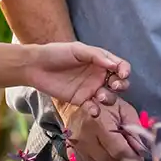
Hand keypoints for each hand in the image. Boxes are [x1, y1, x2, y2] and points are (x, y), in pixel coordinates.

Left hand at [26, 42, 143, 160]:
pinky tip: (93, 109)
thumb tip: (114, 65)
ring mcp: (91, 89)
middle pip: (119, 83)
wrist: (35, 66)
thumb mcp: (78, 49)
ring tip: (99, 96)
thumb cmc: (56, 53)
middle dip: (121, 85)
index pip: (120, 66)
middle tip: (115, 85)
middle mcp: (99, 76)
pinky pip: (93, 107)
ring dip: (109, 98)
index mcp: (101, 61)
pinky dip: (95, 110)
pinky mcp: (81, 100)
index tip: (123, 74)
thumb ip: (97, 56)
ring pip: (109, 97)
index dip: (124, 70)